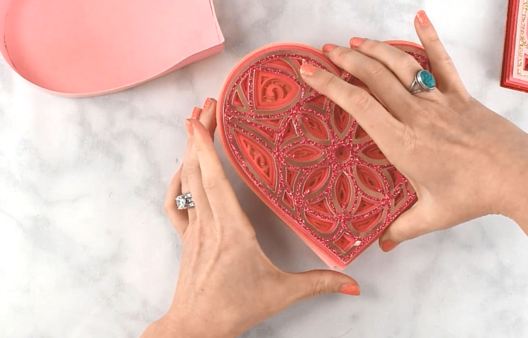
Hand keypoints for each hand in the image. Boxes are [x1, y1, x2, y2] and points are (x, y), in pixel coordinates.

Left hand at [141, 99, 358, 337]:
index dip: (206, 145)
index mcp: (231, 229)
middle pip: (198, 169)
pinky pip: (175, 203)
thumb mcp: (282, 293)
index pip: (215, 179)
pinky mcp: (186, 238)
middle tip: (206, 105)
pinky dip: (177, 181)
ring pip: (186, 181)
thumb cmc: (234, 308)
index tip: (201, 117)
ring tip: (194, 124)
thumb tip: (352, 283)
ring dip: (188, 150)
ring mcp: (193, 229)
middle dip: (199, 133)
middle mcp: (208, 222)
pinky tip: (183, 169)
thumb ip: (319, 283)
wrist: (195, 328)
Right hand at [300, 11, 527, 249]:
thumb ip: (401, 229)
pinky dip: (429, 38)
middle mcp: (416, 115)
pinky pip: (441, 62)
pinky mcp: (460, 96)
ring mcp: (439, 101)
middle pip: (374, 77)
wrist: (520, 176)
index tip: (309, 71)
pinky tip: (420, 17)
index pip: (358, 104)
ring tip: (355, 42)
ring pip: (401, 65)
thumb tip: (381, 245)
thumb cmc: (474, 195)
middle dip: (345, 60)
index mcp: (402, 142)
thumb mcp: (431, 216)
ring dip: (375, 50)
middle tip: (325, 51)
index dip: (330, 84)